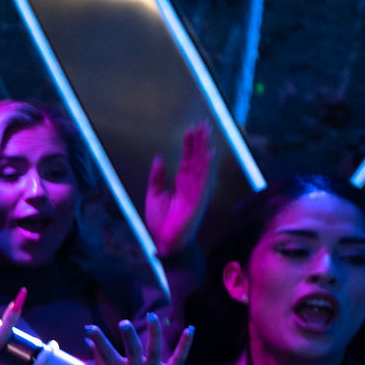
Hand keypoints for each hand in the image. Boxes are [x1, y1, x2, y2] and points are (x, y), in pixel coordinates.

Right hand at [84, 314, 191, 364]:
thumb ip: (99, 362)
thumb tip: (89, 341)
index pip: (106, 354)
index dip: (98, 340)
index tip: (89, 328)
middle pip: (132, 351)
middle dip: (128, 336)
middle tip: (124, 323)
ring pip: (154, 351)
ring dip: (154, 333)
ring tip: (152, 316)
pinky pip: (179, 359)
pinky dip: (185, 344)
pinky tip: (190, 329)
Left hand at [143, 122, 212, 257]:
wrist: (164, 241)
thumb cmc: (161, 222)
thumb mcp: (154, 194)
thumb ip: (157, 177)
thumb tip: (159, 157)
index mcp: (182, 183)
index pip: (188, 159)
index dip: (190, 144)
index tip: (191, 128)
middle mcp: (192, 185)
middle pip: (198, 158)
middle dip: (200, 141)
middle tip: (203, 123)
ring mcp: (197, 191)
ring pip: (202, 165)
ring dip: (205, 148)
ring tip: (206, 131)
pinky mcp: (199, 199)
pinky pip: (205, 180)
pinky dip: (207, 166)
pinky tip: (210, 153)